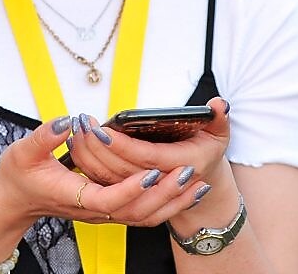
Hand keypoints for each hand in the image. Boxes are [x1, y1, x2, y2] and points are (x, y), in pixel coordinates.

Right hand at [0, 116, 210, 248]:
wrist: (14, 201)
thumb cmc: (18, 176)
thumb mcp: (23, 152)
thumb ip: (44, 137)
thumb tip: (67, 121)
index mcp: (74, 198)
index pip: (109, 200)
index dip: (132, 188)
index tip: (152, 169)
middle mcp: (93, 211)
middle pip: (136, 214)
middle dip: (165, 195)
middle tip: (187, 172)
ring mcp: (103, 213)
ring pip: (144, 218)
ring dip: (172, 202)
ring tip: (196, 183)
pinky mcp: (109, 209)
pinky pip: (143, 214)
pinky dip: (167, 204)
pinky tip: (183, 189)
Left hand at [63, 98, 233, 223]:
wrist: (199, 185)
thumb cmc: (205, 153)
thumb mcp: (218, 134)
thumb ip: (220, 118)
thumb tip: (220, 104)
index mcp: (182, 166)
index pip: (146, 158)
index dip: (122, 146)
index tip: (102, 129)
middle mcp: (161, 183)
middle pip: (121, 170)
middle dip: (99, 147)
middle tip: (83, 124)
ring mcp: (143, 192)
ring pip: (109, 179)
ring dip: (89, 156)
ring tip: (78, 131)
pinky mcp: (129, 192)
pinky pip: (104, 183)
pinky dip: (88, 166)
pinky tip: (77, 146)